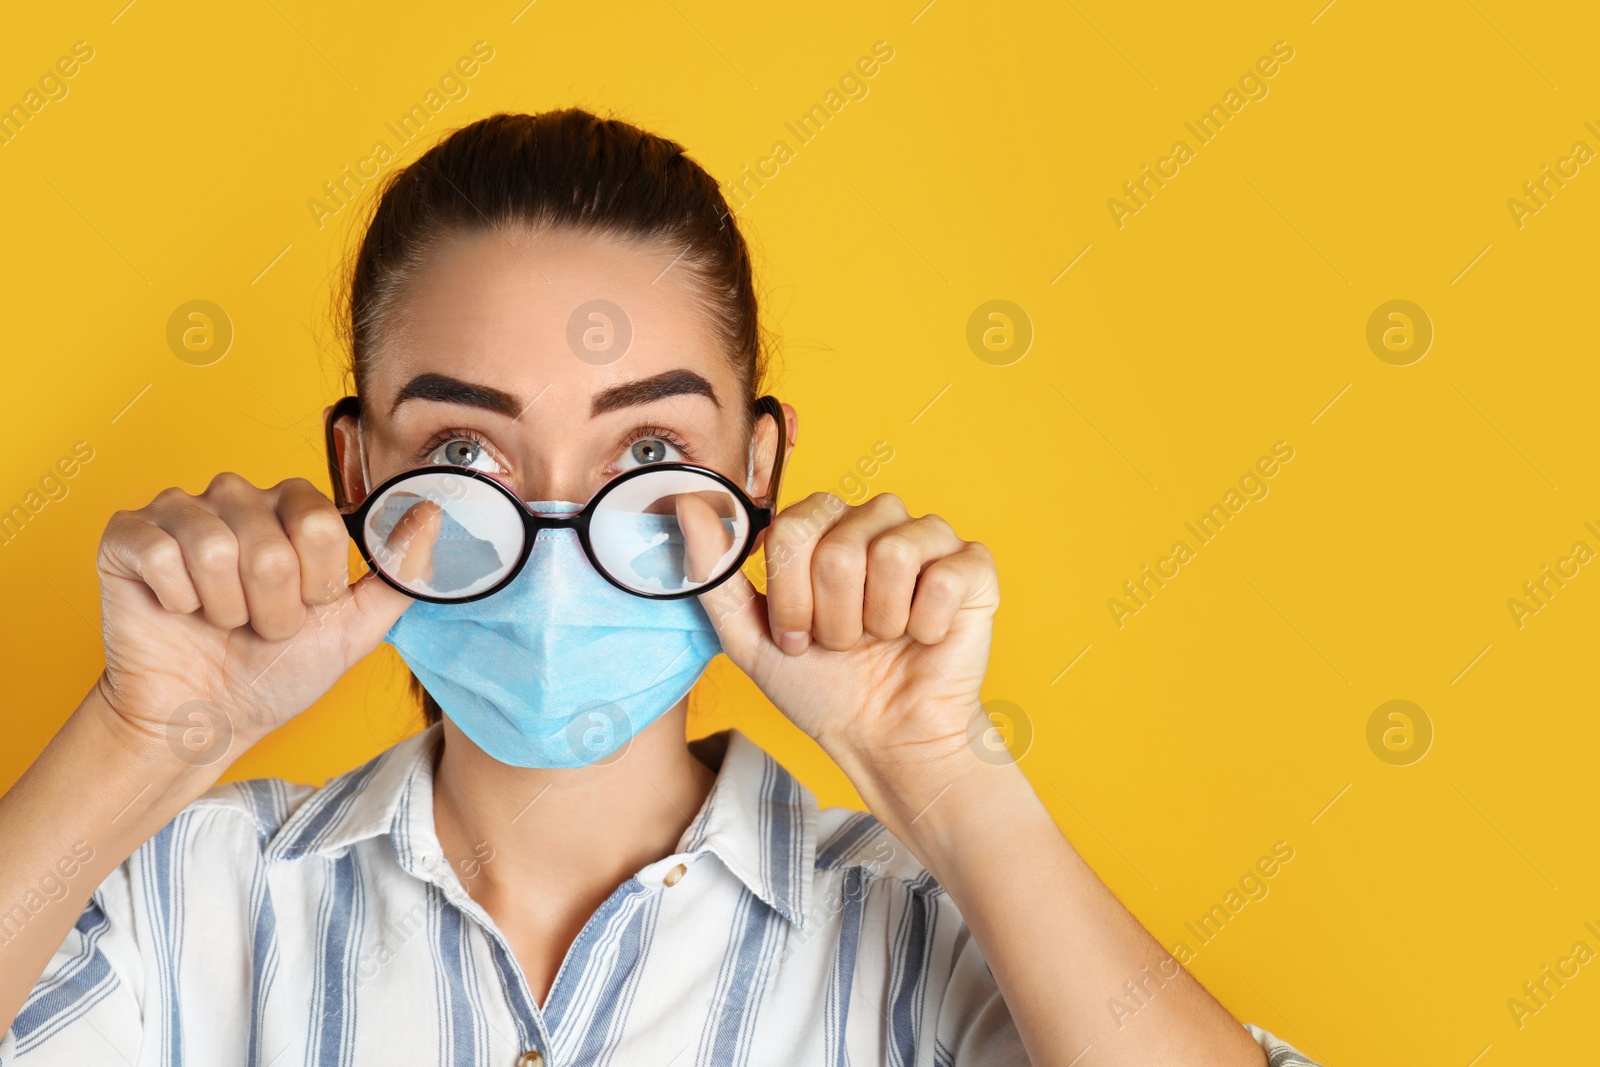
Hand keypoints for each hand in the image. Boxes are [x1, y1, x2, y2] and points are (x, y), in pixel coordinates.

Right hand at [94, 473, 421, 763]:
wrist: (208, 716)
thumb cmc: (276, 669)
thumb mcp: (356, 626)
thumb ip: (399, 570)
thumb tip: (433, 511)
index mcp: (294, 508)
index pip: (320, 523)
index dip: (315, 585)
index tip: (306, 610)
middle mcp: (238, 496)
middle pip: (269, 542)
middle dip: (271, 607)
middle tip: (257, 625)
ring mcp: (180, 510)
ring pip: (214, 548)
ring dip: (224, 608)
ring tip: (221, 621)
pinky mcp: (128, 534)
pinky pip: (159, 552)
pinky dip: (177, 601)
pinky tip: (178, 611)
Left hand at [696, 491, 998, 788]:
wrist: (883, 738)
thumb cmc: (821, 686)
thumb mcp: (749, 636)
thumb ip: (714, 570)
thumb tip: (688, 501)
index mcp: (824, 526)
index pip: (793, 528)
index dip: (791, 596)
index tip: (797, 638)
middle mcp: (875, 520)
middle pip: (839, 544)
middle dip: (832, 615)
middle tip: (844, 644)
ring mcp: (927, 538)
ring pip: (892, 554)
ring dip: (878, 621)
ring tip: (883, 641)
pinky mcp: (972, 566)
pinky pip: (943, 575)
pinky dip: (925, 624)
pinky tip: (924, 639)